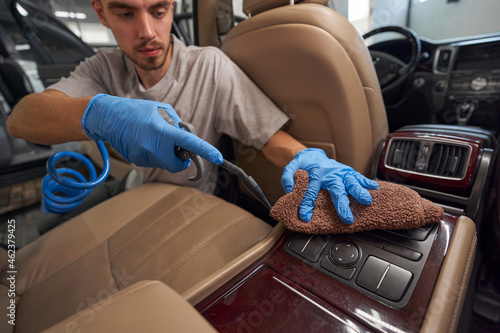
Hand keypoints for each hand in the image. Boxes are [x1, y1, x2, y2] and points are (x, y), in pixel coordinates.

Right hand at [82, 94, 222, 171]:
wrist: (107, 118)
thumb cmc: (135, 110)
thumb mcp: (160, 110)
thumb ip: (176, 124)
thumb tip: (186, 137)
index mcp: (162, 131)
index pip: (190, 144)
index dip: (206, 151)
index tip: (218, 158)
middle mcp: (153, 147)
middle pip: (177, 164)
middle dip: (179, 158)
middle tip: (175, 146)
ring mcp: (144, 156)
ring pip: (165, 164)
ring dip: (166, 155)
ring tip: (154, 138)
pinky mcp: (137, 161)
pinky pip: (154, 162)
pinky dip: (155, 155)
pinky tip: (144, 142)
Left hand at [281, 148, 378, 223]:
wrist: (312, 155)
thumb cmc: (303, 166)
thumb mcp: (290, 169)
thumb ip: (288, 177)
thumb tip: (289, 189)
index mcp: (315, 175)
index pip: (310, 191)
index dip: (307, 204)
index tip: (305, 216)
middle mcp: (330, 174)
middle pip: (336, 189)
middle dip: (341, 204)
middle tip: (346, 218)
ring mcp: (340, 173)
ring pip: (350, 182)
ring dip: (358, 192)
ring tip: (366, 201)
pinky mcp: (348, 172)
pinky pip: (358, 177)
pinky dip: (366, 182)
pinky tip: (374, 188)